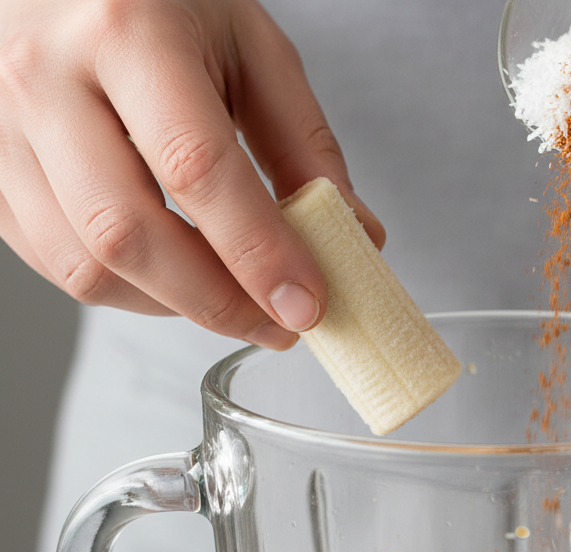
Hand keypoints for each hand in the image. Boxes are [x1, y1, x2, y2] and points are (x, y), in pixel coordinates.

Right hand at [0, 0, 384, 347]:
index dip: (257, 254)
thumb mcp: (250, 47)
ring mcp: (1, 127)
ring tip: (231, 300)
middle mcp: (44, 76)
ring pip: (84, 265)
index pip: (197, 169)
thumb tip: (355, 238)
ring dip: (172, 306)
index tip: (305, 305)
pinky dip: (125, 290)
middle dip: (217, 302)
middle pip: (128, 233)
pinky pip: (54, 264)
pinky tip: (171, 276)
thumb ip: (304, 146)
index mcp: (126, 29)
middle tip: (277, 324)